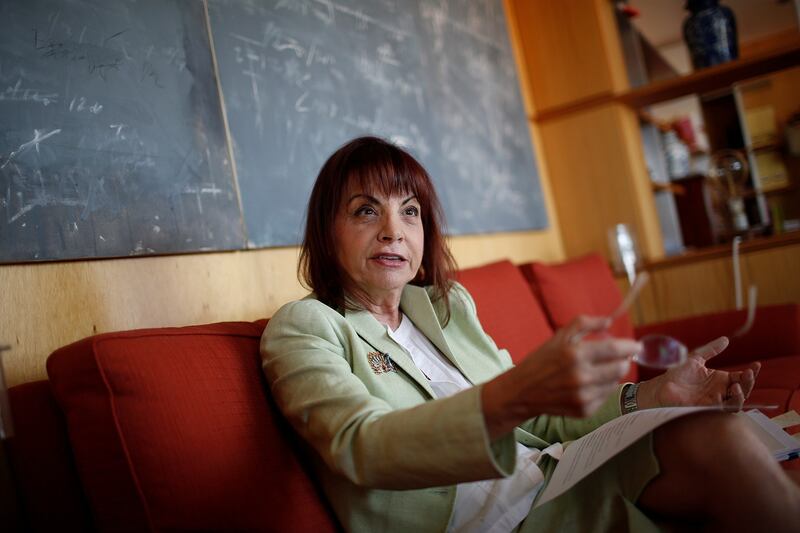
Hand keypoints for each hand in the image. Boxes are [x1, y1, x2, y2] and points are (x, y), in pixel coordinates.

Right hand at [482, 315, 640, 438]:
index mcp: (575, 354)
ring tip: (596, 371)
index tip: (636, 346)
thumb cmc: (542, 360)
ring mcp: (583, 396)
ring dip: (611, 375)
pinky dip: (601, 389)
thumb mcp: (559, 336)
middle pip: (620, 368)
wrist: (523, 391)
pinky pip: (604, 397)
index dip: (630, 347)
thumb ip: (585, 323)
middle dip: (622, 361)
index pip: (615, 349)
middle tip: (616, 358)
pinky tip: (587, 385)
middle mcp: (581, 376)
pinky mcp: (584, 411)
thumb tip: (609, 320)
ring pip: (614, 383)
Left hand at [637, 336, 760, 409]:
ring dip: (742, 394)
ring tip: (738, 385)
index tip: (756, 364)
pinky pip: (724, 409)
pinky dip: (730, 402)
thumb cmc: (677, 374)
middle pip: (743, 390)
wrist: (662, 386)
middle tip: (749, 373)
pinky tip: (730, 393)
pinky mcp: (707, 408)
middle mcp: (720, 391)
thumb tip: (726, 339)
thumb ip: (711, 350)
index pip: (741, 377)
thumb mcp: (696, 358)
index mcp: (720, 380)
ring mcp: (715, 400)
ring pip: (737, 402)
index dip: (751, 372)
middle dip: (749, 382)